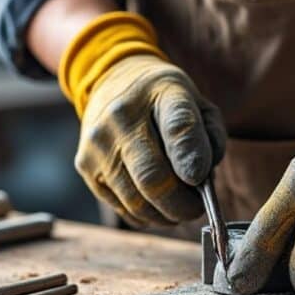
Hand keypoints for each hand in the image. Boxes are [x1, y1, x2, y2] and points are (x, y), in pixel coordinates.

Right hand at [61, 13, 225, 227]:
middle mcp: (121, 117)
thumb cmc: (163, 100)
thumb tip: (200, 179)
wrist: (113, 80)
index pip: (178, 126)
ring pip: (136, 202)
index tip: (199, 178)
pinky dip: (145, 214)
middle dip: (182, 205)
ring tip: (178, 207)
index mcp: (161, 93)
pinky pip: (121, 207)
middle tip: (196, 208)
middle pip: (153, 178)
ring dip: (164, 214)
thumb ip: (209, 137)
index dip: (191, 157)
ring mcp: (98, 144)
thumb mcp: (196, 102)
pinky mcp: (85, 166)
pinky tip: (156, 205)